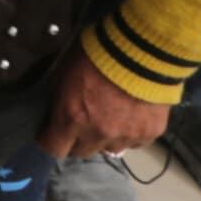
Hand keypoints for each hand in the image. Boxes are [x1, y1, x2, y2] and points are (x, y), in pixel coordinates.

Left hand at [35, 49, 171, 161]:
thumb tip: (54, 111)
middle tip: (81, 124)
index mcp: (72, 117)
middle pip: (82, 152)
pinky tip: (132, 114)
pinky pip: (135, 142)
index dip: (50, 140)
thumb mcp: (65, 71)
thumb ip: (59, 98)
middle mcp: (98, 133)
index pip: (54, 148)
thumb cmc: (98, 53)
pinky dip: (131, 133)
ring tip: (110, 116)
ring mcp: (126, 136)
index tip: (51, 133)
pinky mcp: (149, 133)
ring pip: (110, 149)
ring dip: (106, 138)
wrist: (143, 48)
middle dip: (77, 141)